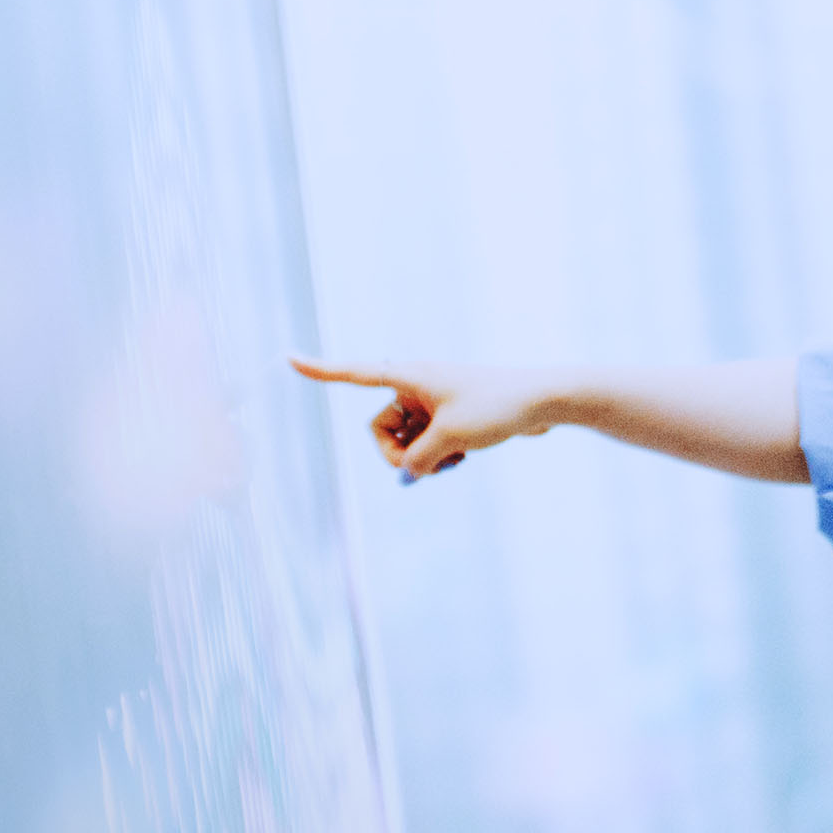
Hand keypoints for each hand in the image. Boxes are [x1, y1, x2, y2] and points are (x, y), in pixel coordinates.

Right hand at [289, 358, 556, 480]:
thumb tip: (408, 474)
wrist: (543, 401)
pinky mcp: (449, 417)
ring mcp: (432, 402)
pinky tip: (464, 456)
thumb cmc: (496, 408)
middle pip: (380, 429)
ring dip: (423, 458)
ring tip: (455, 459)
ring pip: (405, 442)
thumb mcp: (450, 439)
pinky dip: (438, 456)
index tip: (289, 358)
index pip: (355, 373)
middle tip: (428, 465)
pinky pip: (426, 444)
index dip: (321, 370)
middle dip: (397, 454)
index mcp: (409, 375)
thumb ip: (418, 461)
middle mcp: (415, 385)